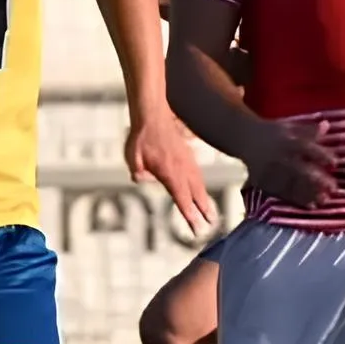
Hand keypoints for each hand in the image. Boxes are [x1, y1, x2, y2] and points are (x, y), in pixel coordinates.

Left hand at [126, 107, 215, 235]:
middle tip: (212, 223)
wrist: (153, 114)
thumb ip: (139, 173)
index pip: (182, 199)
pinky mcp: (188, 154)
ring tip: (211, 211)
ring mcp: (187, 160)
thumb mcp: (133, 158)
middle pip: (196, 194)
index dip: (190, 215)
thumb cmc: (141, 137)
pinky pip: (197, 173)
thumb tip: (143, 179)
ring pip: (199, 184)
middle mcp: (182, 168)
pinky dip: (201, 184)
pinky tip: (201, 189)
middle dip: (204, 210)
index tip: (197, 228)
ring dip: (205, 199)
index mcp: (170, 173)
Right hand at [242, 117, 337, 211]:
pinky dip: (295, 200)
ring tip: (324, 200)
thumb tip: (327, 125)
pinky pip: (281, 192)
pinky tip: (309, 205)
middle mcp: (278, 155)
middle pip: (299, 169)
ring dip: (309, 193)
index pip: (307, 147)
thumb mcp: (289, 126)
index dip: (321, 155)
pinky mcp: (263, 181)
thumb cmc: (272, 132)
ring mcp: (270, 170)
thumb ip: (308, 129)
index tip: (336, 163)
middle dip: (317, 179)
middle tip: (334, 188)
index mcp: (286, 139)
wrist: (243, 138)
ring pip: (291, 184)